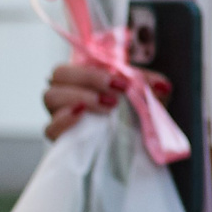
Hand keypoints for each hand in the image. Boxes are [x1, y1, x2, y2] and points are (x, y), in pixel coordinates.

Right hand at [42, 61, 167, 140]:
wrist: (137, 148)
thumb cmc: (136, 117)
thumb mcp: (147, 98)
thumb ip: (151, 86)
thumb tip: (161, 86)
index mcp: (85, 78)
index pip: (78, 64)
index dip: (96, 71)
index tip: (123, 83)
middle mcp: (67, 93)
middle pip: (58, 75)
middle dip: (87, 80)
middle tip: (114, 95)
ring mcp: (60, 115)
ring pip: (50, 96)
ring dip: (79, 97)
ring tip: (107, 108)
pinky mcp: (60, 139)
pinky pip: (49, 127)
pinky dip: (63, 120)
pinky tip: (82, 117)